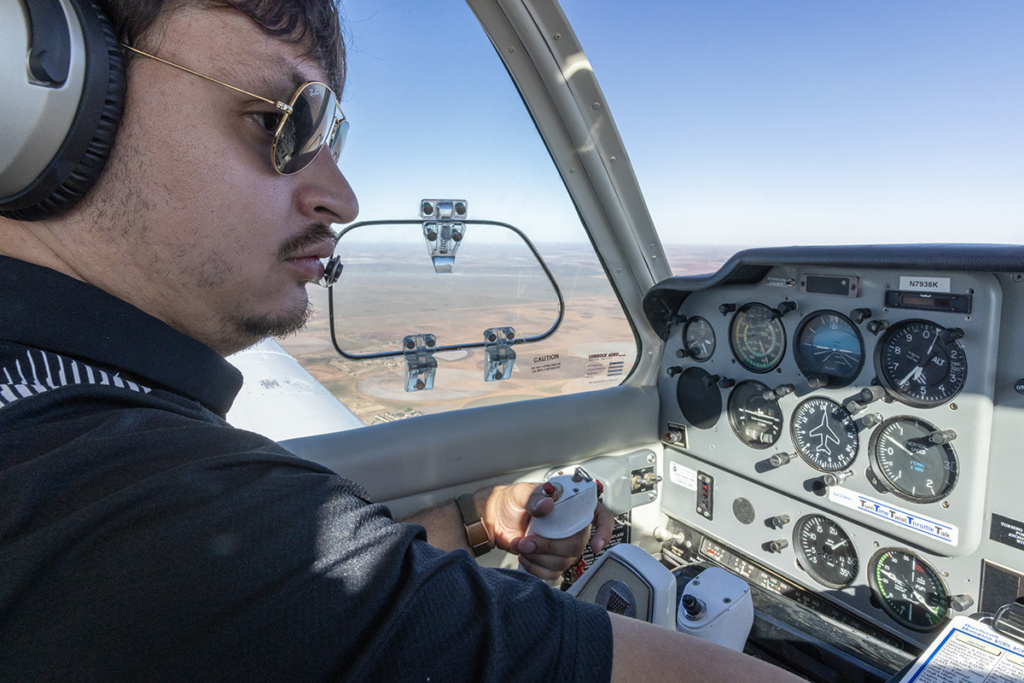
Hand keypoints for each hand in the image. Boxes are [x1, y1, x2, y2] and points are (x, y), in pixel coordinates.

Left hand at [482, 482, 614, 579]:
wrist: (495, 519)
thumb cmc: (512, 501)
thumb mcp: (521, 493)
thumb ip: (534, 498)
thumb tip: (547, 505)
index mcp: (573, 505)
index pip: (602, 517)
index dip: (604, 532)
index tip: (595, 546)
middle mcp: (572, 526)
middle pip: (578, 545)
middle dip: (550, 547)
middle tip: (527, 542)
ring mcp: (562, 544)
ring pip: (565, 561)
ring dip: (539, 558)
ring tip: (520, 546)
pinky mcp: (551, 559)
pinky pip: (553, 573)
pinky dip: (536, 569)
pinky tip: (524, 558)